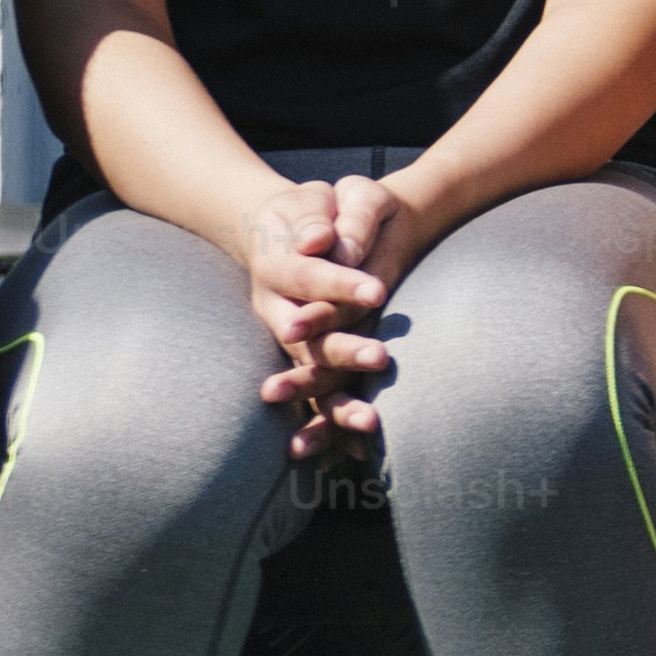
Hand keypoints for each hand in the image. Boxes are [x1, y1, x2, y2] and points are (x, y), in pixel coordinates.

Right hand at [241, 175, 426, 458]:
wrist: (291, 230)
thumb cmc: (316, 209)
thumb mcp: (321, 197)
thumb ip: (325, 215)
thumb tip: (324, 241)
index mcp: (277, 263)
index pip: (308, 274)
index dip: (338, 282)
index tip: (376, 290)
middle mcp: (275, 307)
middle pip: (303, 334)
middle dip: (341, 348)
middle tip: (381, 358)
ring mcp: (286, 339)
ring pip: (306, 374)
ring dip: (333, 402)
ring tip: (370, 424)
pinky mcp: (302, 360)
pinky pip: (311, 399)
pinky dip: (324, 428)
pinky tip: (348, 458)